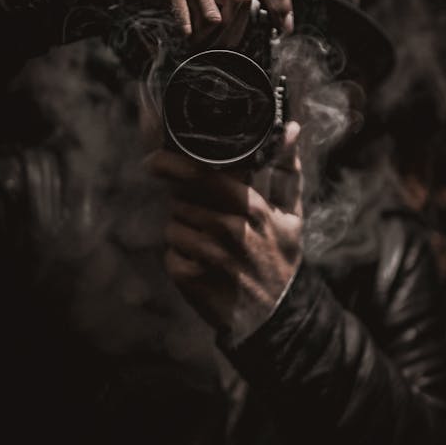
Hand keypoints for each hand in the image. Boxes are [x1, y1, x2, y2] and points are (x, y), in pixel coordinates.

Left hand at [145, 122, 302, 336]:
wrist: (276, 317)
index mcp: (252, 208)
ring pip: (173, 225)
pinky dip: (180, 258)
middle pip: (181, 199)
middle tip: (206, 217)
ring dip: (184, 231)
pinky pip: (169, 254)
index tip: (153, 161)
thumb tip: (292, 128)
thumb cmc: (280, 258)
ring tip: (211, 245)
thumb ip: (287, 169)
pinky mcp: (192, 280)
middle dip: (186, 204)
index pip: (201, 175)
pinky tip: (203, 266)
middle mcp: (230, 230)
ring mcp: (209, 257)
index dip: (171, 164)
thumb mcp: (291, 215)